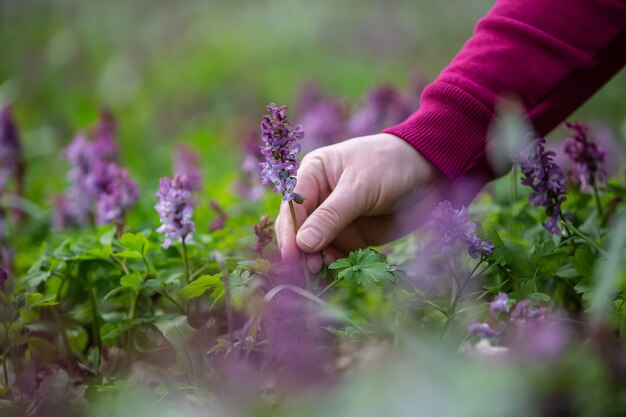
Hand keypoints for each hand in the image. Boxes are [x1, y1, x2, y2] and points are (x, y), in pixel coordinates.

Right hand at [275, 133, 444, 272]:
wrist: (427, 173)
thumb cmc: (389, 166)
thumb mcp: (359, 187)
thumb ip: (331, 216)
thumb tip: (303, 244)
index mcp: (313, 174)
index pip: (292, 206)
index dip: (290, 231)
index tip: (292, 255)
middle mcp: (318, 197)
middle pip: (299, 228)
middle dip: (301, 249)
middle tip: (308, 270)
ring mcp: (333, 219)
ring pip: (314, 245)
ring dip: (316, 260)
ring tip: (323, 273)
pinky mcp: (350, 235)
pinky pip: (335, 253)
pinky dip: (334, 264)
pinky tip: (338, 271)